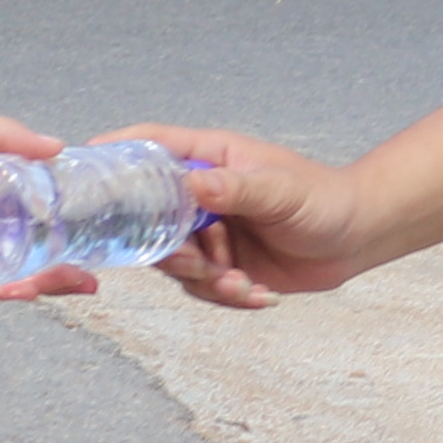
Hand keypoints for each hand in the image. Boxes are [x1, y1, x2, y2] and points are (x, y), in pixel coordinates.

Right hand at [125, 121, 370, 309]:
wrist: (357, 237)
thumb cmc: (323, 199)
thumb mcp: (279, 191)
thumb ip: (234, 189)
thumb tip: (191, 184)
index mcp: (210, 158)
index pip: (152, 146)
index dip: (116, 153)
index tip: (85, 164)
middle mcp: (202, 194)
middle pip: (150, 218)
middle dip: (168, 249)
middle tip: (197, 264)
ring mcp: (210, 232)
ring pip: (176, 262)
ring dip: (205, 280)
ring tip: (242, 284)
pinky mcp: (223, 265)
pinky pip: (204, 288)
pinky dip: (229, 296)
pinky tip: (260, 295)